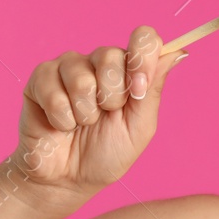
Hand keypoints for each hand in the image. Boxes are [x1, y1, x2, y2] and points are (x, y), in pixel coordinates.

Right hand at [10, 25, 186, 204]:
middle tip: (105, 115)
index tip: (139, 90)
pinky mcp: (40, 79)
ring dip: (85, 112)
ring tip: (82, 123)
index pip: (143, 39)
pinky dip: (61, 118)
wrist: (68, 179)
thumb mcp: (139, 126)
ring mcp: (68, 67)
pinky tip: (61, 125)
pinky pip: (53, 89)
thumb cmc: (106, 154)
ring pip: (81, 76)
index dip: (143, 59)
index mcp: (129, 70)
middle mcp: (99, 62)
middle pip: (110, 55)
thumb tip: (178, 51)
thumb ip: (153, 88)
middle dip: (111, 97)